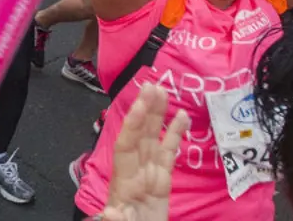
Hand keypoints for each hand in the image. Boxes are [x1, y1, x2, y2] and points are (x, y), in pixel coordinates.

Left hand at [100, 84, 187, 220]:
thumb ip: (116, 220)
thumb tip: (110, 212)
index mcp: (123, 180)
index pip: (126, 145)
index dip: (133, 124)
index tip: (140, 102)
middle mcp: (135, 171)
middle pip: (140, 136)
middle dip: (145, 111)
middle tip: (152, 85)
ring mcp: (149, 174)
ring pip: (154, 140)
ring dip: (158, 116)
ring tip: (164, 92)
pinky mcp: (163, 182)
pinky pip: (169, 154)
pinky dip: (175, 135)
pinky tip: (182, 117)